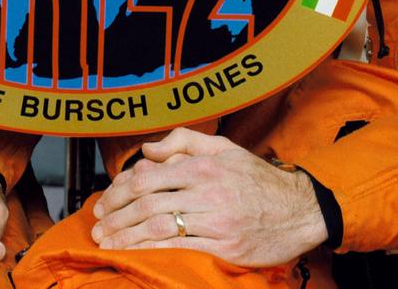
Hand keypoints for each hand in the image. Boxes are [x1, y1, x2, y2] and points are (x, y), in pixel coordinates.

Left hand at [89, 129, 328, 267]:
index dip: (119, 190)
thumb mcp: (224, 149)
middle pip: (148, 203)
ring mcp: (216, 221)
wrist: (299, 210)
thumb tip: (147, 149)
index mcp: (203, 166)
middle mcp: (207, 191)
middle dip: (116, 215)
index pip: (148, 176)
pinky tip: (135, 255)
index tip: (104, 201)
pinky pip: (180, 249)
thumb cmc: (258, 179)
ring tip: (107, 242)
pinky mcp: (225, 247)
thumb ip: (184, 142)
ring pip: (159, 227)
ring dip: (126, 236)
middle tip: (98, 225)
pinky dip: (152, 252)